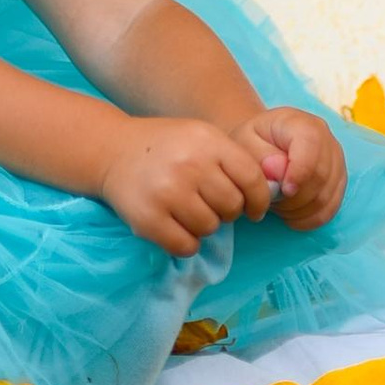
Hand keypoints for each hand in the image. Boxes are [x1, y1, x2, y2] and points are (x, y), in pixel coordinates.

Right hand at [94, 115, 276, 254]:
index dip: (259, 200)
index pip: (252, 179)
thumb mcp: (200, 137)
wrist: (111, 149)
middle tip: (207, 202)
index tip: (254, 210)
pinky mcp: (148, 218)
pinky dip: (185, 242)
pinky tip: (173, 224)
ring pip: (210, 229)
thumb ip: (232, 160)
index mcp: (207, 140)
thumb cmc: (165, 146)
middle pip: (232, 208)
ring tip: (186, 209)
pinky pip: (187, 246)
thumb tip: (272, 194)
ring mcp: (167, 192)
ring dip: (203, 226)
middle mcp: (189, 164)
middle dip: (225, 211)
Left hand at [240, 104, 345, 231]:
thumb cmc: (253, 142)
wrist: (265, 144)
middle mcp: (325, 138)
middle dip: (293, 198)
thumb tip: (281, 173)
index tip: (283, 190)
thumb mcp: (244, 142)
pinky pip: (330, 209)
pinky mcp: (338, 181)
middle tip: (271, 200)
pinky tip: (291, 215)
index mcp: (301, 123)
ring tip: (278, 205)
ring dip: (299, 210)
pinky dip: (309, 218)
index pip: (311, 147)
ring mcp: (336, 160)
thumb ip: (260, 156)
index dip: (299, 174)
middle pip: (320, 178)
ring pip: (325, 197)